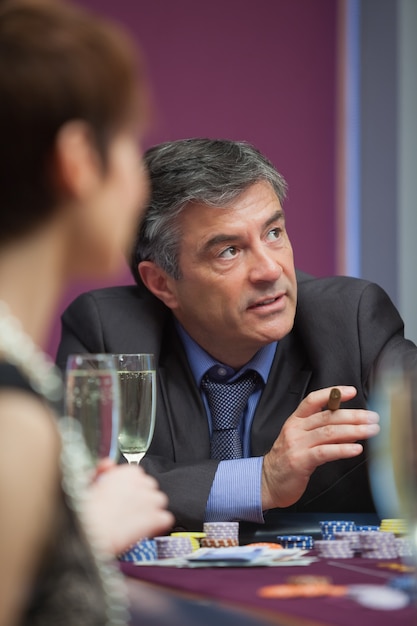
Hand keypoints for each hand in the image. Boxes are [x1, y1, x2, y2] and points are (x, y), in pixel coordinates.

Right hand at [83, 459, 173, 555]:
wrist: (88, 531)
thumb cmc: (84, 509)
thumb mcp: (88, 481)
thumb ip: (102, 470)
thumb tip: (108, 464)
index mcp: (128, 472)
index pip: (139, 476)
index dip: (131, 488)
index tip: (123, 497)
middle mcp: (143, 482)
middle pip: (151, 488)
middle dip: (142, 499)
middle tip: (127, 511)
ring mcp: (151, 500)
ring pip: (159, 502)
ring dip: (151, 510)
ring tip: (135, 521)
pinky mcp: (155, 518)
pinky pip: (166, 519)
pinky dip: (158, 525)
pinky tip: (146, 530)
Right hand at [261, 386, 379, 509]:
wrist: (267, 482)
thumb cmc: (286, 461)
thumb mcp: (300, 440)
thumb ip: (322, 431)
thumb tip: (350, 427)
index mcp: (295, 421)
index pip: (313, 400)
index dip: (332, 393)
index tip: (351, 391)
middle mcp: (295, 429)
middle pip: (328, 416)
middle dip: (354, 416)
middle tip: (373, 417)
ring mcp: (297, 445)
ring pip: (329, 432)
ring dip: (354, 430)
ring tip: (371, 430)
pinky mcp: (300, 461)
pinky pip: (325, 452)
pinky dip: (343, 449)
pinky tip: (356, 449)